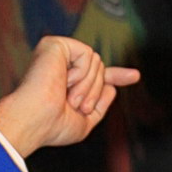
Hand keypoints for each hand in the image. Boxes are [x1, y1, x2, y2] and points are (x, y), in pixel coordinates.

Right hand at [0, 36, 138, 157]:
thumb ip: (99, 105)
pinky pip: (88, 55)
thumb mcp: (84, 122)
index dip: (117, 76)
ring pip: (97, 62)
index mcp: (67, 83)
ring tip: (68, 97)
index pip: (96, 76)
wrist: (36, 121)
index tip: (135, 76)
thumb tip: (112, 87)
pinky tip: (64, 81)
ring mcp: (58, 53)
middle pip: (100, 70)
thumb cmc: (54, 126)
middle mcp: (61, 65)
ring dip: (88, 86)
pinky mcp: (56, 45)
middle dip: (95, 92)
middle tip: (75, 105)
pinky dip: (82, 74)